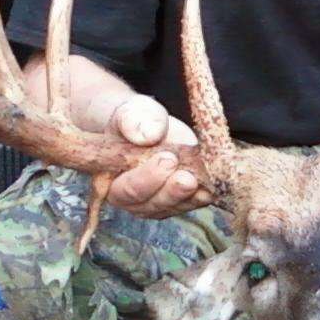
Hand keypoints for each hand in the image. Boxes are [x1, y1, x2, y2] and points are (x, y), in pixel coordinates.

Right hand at [104, 96, 212, 218]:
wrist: (147, 125)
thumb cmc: (134, 120)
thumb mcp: (130, 112)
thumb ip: (132, 120)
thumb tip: (147, 135)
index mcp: (109, 179)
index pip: (125, 188)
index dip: (146, 178)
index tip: (168, 159)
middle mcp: (129, 198)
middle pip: (148, 203)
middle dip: (170, 191)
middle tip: (186, 177)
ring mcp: (153, 202)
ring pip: (169, 207)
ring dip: (186, 197)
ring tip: (199, 182)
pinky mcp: (175, 200)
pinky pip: (187, 204)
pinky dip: (200, 197)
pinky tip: (209, 189)